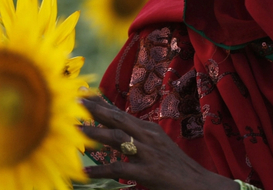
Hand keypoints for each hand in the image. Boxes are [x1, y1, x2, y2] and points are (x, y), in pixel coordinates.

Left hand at [80, 97, 239, 189]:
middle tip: (72, 102)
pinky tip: (86, 172)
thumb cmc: (176, 168)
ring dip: (92, 134)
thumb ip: (138, 139)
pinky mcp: (148, 172)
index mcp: (149, 130)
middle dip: (92, 110)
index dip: (100, 103)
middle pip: (116, 118)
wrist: (200, 184)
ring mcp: (149, 153)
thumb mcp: (158, 148)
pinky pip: (120, 169)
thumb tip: (117, 133)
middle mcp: (148, 136)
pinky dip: (101, 170)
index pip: (120, 113)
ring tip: (72, 131)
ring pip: (116, 138)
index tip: (81, 93)